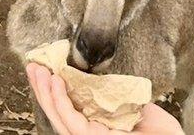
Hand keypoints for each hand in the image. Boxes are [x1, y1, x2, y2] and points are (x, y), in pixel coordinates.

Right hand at [26, 63, 184, 134]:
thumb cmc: (160, 133)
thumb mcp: (138, 107)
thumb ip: (122, 95)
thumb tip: (110, 79)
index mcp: (97, 124)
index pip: (70, 106)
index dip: (55, 88)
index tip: (47, 67)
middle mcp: (89, 131)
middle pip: (59, 111)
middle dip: (42, 88)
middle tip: (33, 65)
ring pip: (60, 115)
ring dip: (46, 91)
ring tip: (39, 71)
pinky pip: (73, 120)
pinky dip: (62, 101)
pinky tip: (56, 83)